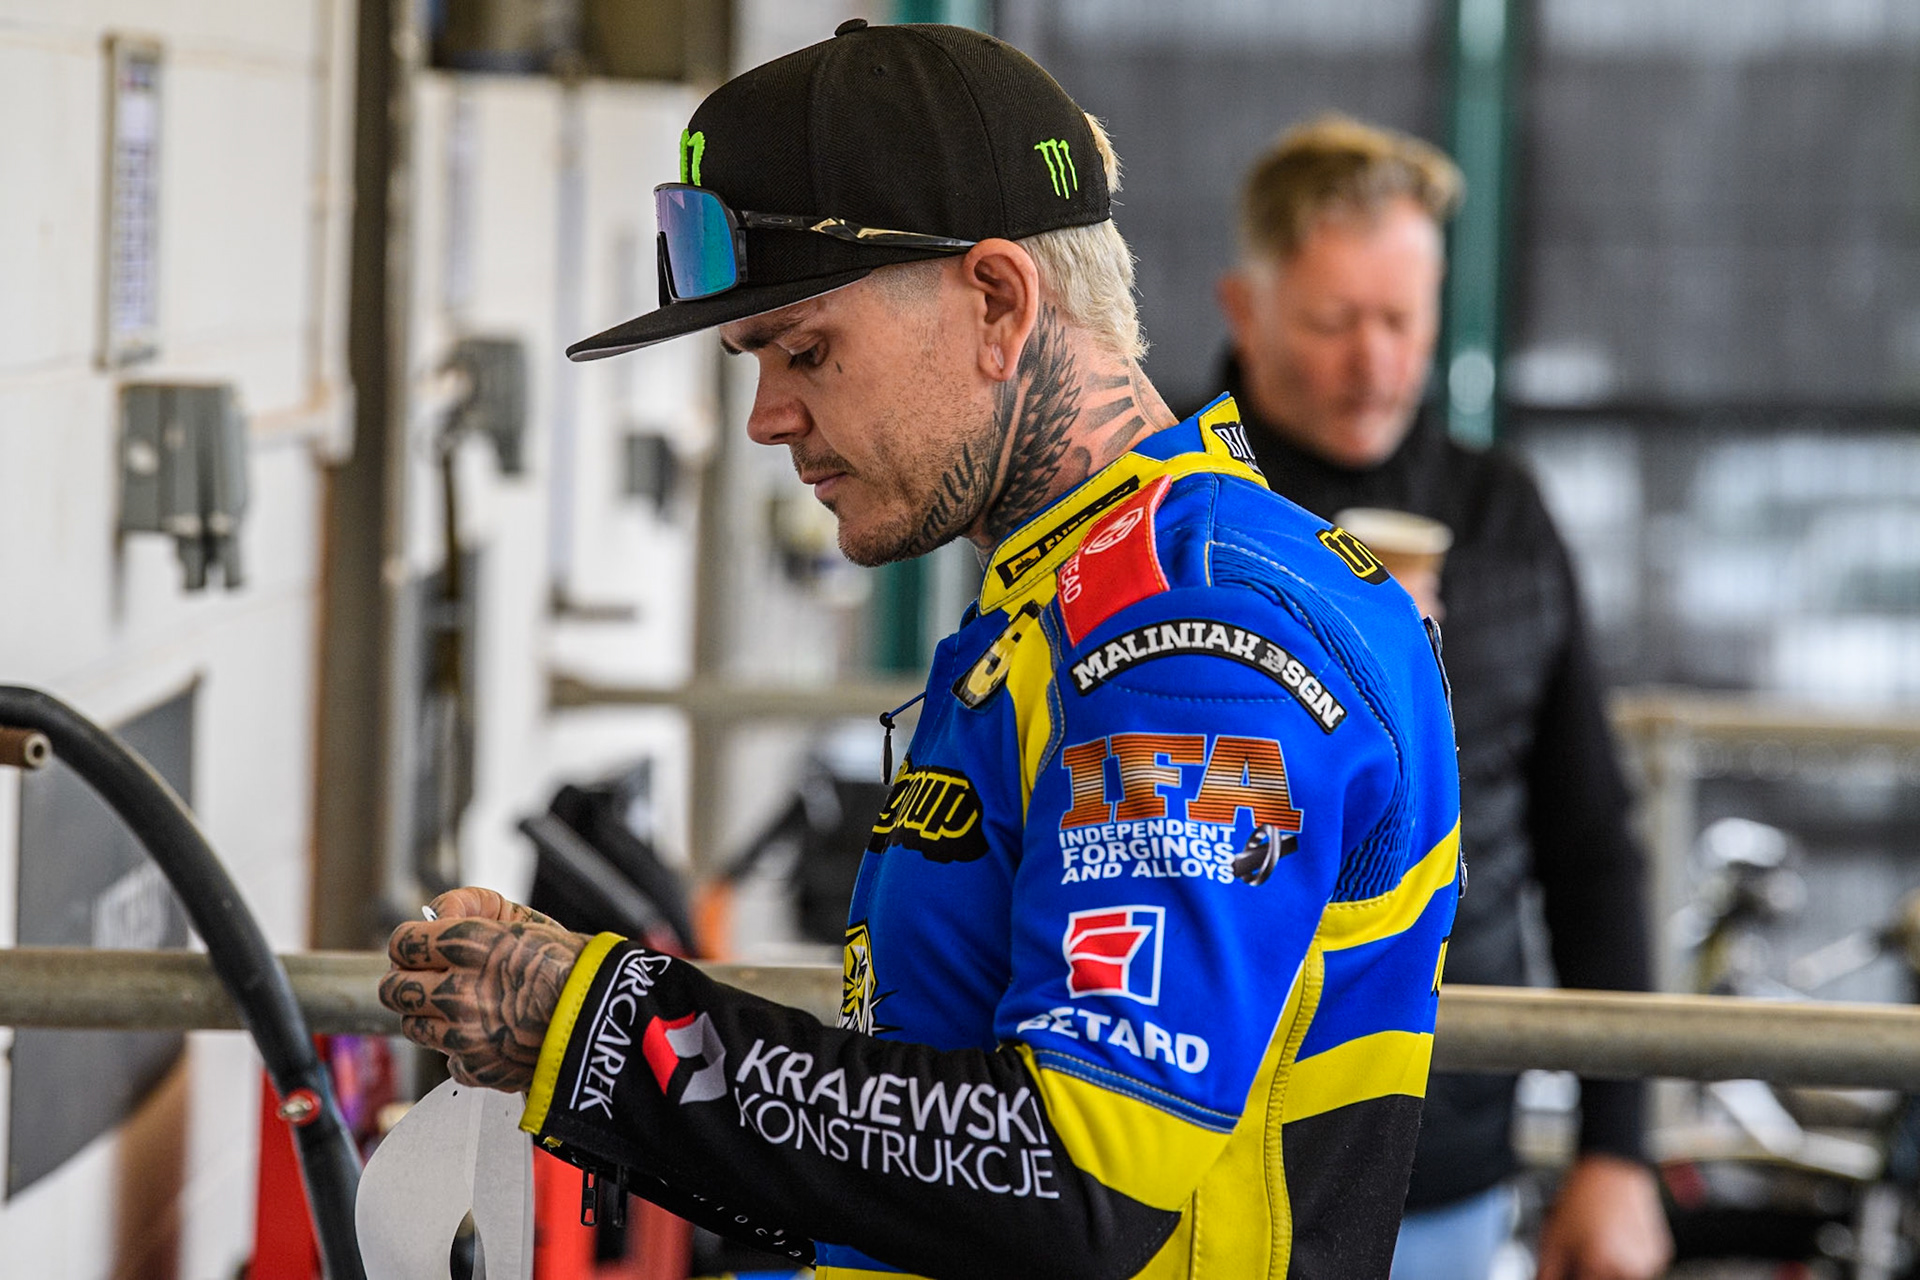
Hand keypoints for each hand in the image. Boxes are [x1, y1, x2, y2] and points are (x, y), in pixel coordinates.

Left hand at [380, 888, 587, 1091]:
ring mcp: (463, 1035)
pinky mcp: (475, 1068)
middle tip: (430, 978)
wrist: (602, 1017)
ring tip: (462, 1007)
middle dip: (408, 980)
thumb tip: (437, 913)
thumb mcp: (523, 918)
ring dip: (430, 1015)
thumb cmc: (567, 965)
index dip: (410, 943)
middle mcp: (458, 991)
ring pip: (412, 1025)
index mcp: (468, 946)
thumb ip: (471, 904)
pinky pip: (446, 1058)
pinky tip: (487, 1033)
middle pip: (393, 988)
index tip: (421, 947)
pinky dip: (460, 1049)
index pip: (401, 943)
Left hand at [1535, 1154, 1672, 1279]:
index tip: (1568, 1271)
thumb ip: (1548, 1271)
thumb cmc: (1583, 1198)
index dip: (1572, 1277)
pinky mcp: (1659, 1255)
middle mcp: (1629, 1268)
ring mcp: (1648, 1263)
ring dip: (1609, 1270)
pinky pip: (1640, 1268)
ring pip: (1623, 1277)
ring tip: (1598, 1246)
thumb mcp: (1553, 1237)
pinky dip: (1626, 1261)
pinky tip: (1614, 1240)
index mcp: (1601, 1265)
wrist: (1611, 1170)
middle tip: (1581, 1257)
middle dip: (1590, 1273)